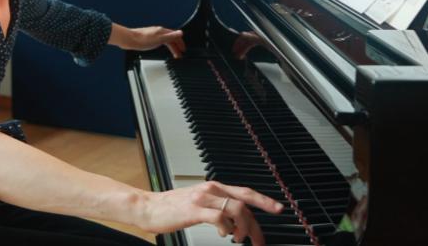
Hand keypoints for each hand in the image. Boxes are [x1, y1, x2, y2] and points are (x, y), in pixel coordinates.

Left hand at [111, 24, 185, 54]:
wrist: (129, 40)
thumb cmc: (142, 40)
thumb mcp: (159, 39)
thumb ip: (170, 36)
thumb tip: (181, 33)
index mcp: (162, 31)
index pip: (176, 36)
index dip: (181, 43)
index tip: (183, 50)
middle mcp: (159, 32)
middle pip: (171, 39)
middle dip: (177, 46)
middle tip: (180, 54)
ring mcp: (154, 34)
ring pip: (166, 40)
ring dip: (171, 47)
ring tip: (173, 54)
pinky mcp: (149, 38)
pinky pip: (160, 41)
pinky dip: (164, 46)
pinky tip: (161, 49)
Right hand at [134, 181, 281, 243]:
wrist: (148, 207)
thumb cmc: (171, 208)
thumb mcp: (199, 202)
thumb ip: (217, 207)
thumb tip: (236, 221)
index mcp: (214, 187)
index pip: (246, 192)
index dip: (264, 200)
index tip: (279, 209)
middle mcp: (211, 189)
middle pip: (245, 203)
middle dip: (256, 224)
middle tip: (259, 240)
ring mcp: (203, 198)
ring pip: (236, 209)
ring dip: (243, 228)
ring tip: (239, 239)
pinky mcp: (194, 209)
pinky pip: (219, 217)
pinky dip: (226, 228)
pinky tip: (224, 234)